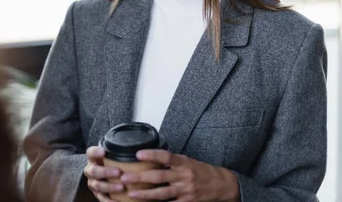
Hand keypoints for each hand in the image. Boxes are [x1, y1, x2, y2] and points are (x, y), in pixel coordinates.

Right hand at [84, 146, 123, 201]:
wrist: (106, 173)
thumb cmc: (112, 162)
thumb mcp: (112, 156)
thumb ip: (119, 153)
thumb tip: (137, 149)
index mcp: (93, 159)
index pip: (90, 153)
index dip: (95, 152)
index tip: (103, 152)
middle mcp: (90, 170)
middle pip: (93, 171)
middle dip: (106, 172)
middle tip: (119, 172)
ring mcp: (93, 183)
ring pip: (97, 185)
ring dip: (109, 187)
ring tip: (122, 187)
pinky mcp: (97, 194)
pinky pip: (101, 198)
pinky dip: (109, 201)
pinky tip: (117, 201)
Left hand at [120, 149, 239, 201]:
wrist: (222, 185)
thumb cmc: (202, 171)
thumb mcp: (188, 161)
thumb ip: (171, 161)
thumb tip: (151, 157)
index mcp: (183, 163)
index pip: (166, 157)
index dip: (152, 155)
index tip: (138, 154)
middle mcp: (184, 176)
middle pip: (158, 176)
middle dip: (140, 178)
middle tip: (124, 177)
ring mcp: (185, 191)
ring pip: (161, 194)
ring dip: (145, 194)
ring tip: (131, 193)